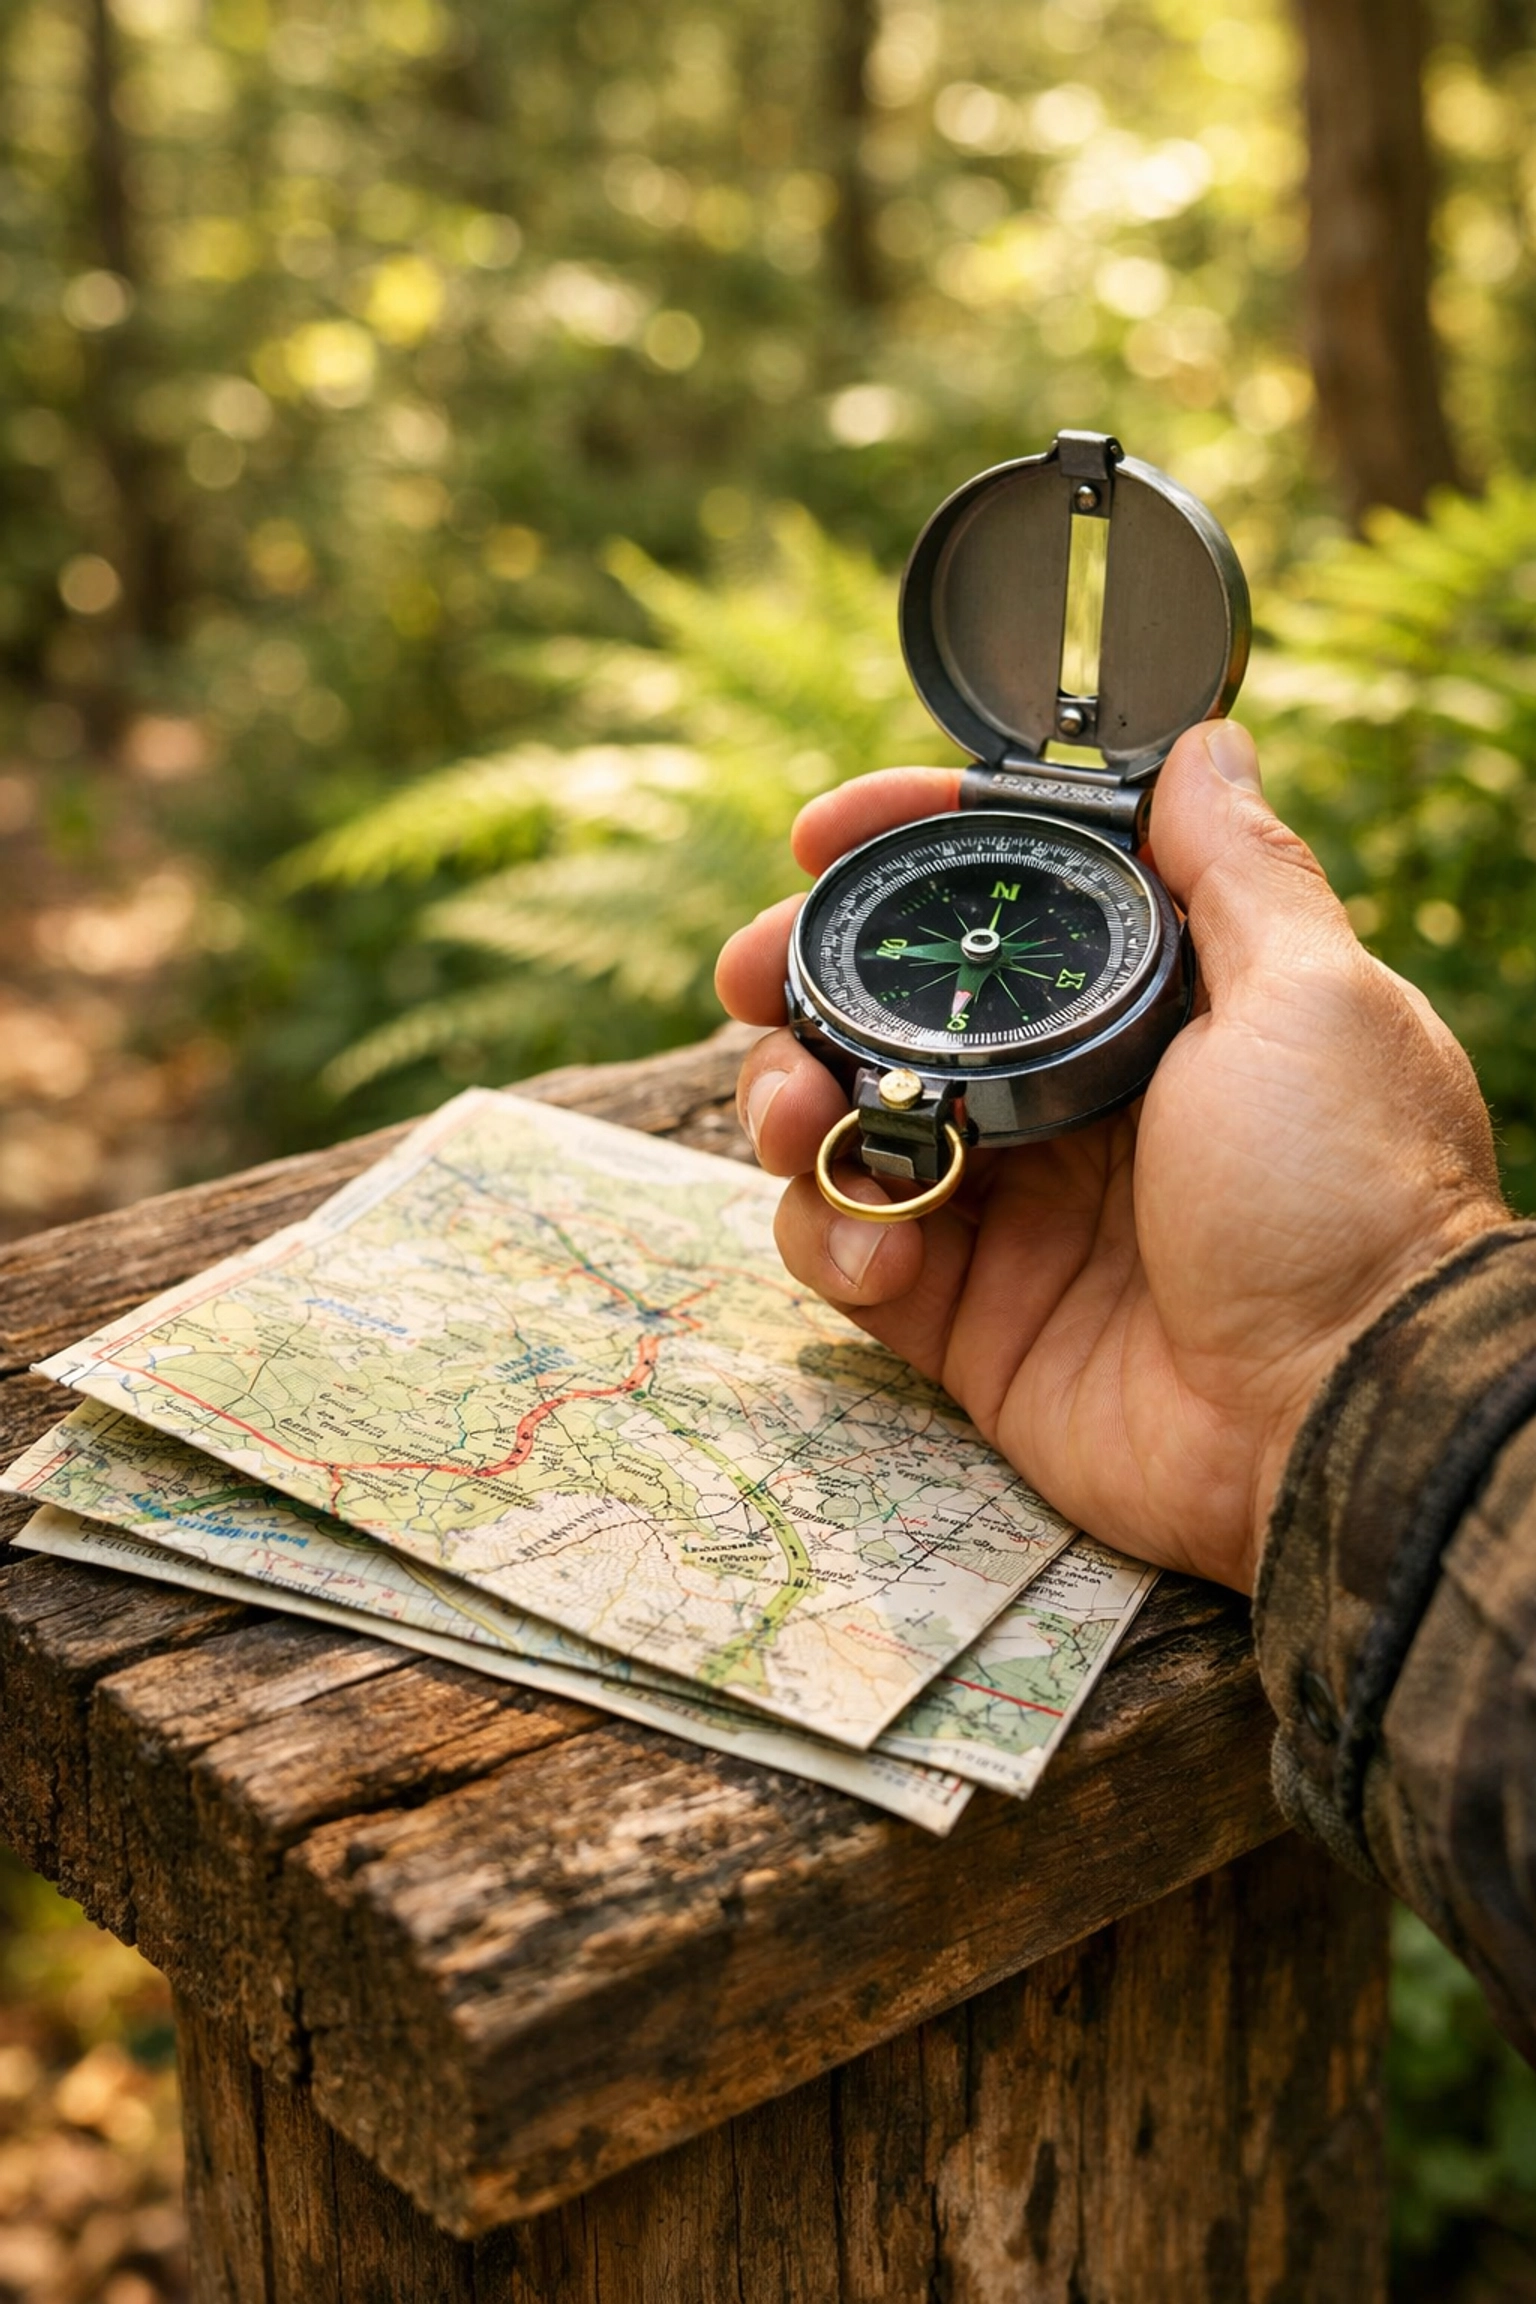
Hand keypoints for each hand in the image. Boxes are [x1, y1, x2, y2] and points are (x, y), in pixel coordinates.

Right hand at [715, 725, 1506, 1592]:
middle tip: (750, 977)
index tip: (818, 831)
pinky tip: (882, 1251)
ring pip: (845, 1125)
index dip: (904, 850)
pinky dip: (833, 1240)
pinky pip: (851, 1253)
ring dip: (787, 1103)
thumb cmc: (1345, 1196)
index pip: (1002, 898)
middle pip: (891, 1010)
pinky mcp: (967, 1318)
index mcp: (1149, 1009)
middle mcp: (1068, 1099)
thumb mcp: (1312, 999)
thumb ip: (1238, 872)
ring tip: (791, 1115)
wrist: (1346, 1418)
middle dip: (799, 979)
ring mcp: (1010, 1210)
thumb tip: (1206, 747)